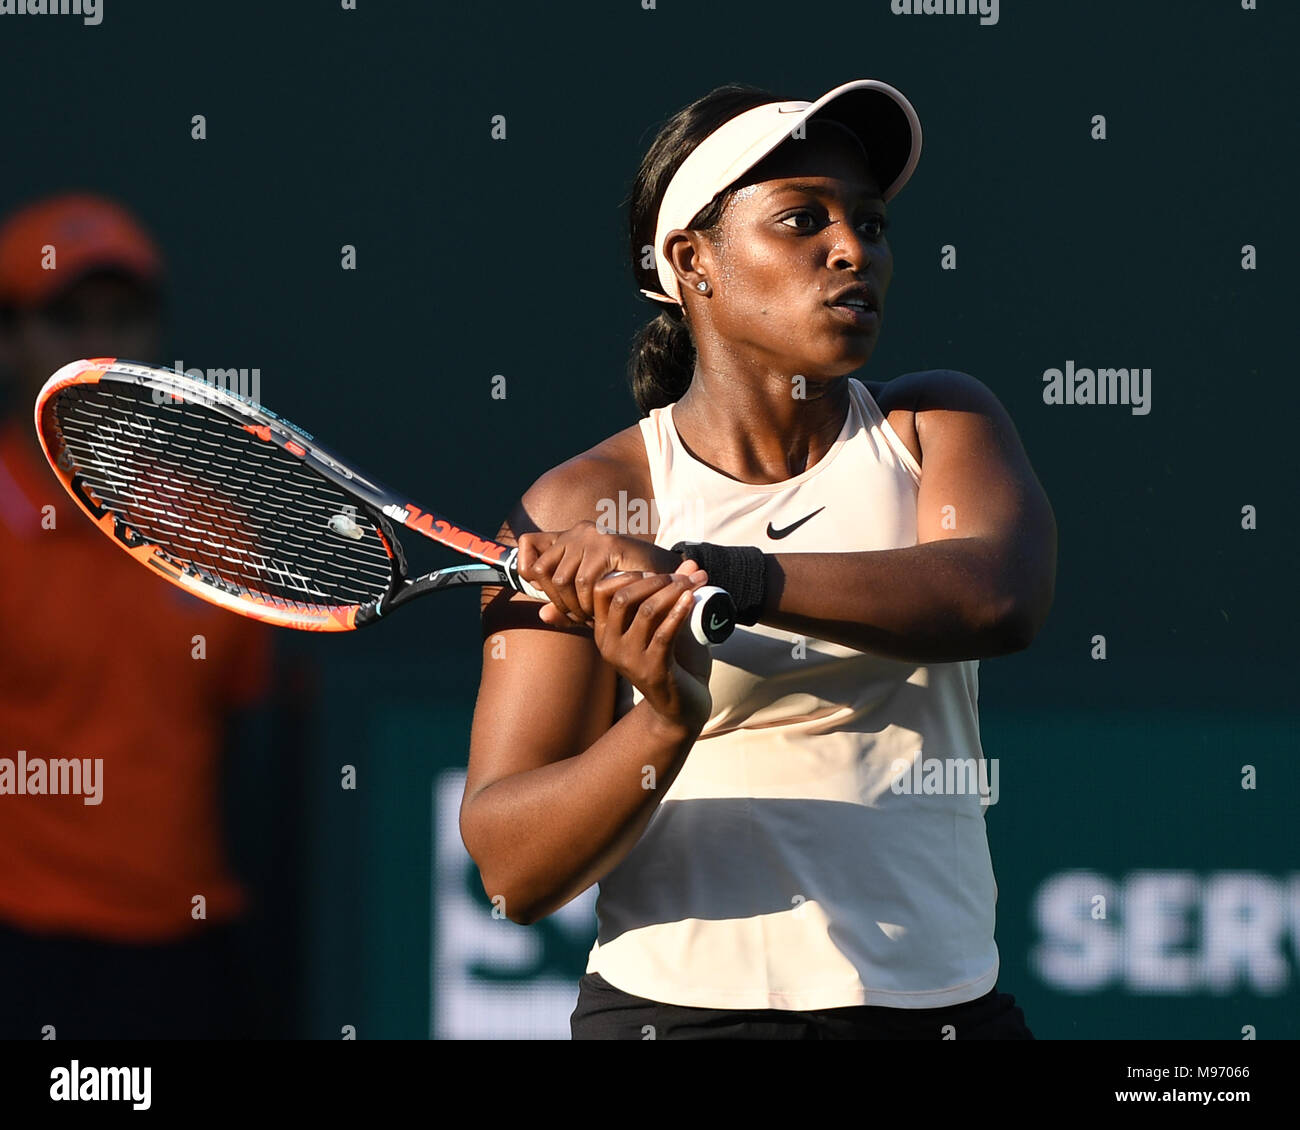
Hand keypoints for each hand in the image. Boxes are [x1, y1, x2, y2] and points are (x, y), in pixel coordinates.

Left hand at [517, 521, 705, 627]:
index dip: (528, 572)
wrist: (666, 577)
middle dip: (556, 600)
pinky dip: (587, 603)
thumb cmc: (628, 589)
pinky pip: (583, 582)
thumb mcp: (592, 598)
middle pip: (542, 570)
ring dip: (572, 605)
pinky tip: (597, 612)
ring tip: (588, 617)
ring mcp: (591, 536)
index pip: (529, 545)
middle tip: (576, 616)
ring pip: (560, 579)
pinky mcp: (606, 545)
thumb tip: (542, 614)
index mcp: (569, 538)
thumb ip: (567, 604)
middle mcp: (577, 531)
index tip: (546, 595)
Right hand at [590, 571, 712, 731]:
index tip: (658, 573)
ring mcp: (629, 660)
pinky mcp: (653, 671)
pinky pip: (664, 634)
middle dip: (655, 580)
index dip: (630, 574)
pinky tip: (692, 600)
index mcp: (605, 632)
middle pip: (622, 597)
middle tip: (682, 577)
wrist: (682, 706)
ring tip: (692, 585)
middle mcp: (610, 646)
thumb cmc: (674, 662)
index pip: (602, 590)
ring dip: (671, 592)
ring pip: (645, 611)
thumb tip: (691, 562)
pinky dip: (679, 612)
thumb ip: (676, 594)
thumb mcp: (669, 624)